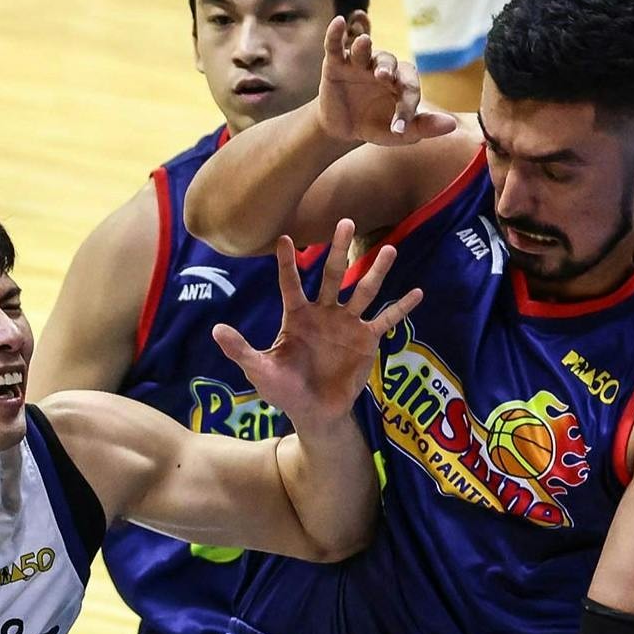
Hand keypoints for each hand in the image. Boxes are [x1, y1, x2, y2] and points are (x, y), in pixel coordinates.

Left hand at [215, 219, 420, 427]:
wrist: (314, 411)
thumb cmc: (284, 389)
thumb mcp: (260, 370)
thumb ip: (241, 350)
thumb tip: (215, 330)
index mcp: (296, 315)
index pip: (291, 283)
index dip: (288, 263)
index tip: (285, 238)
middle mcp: (324, 312)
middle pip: (331, 274)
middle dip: (338, 250)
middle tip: (345, 222)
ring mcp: (347, 323)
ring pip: (363, 290)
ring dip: (376, 270)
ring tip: (390, 248)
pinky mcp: (367, 339)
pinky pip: (386, 320)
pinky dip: (401, 307)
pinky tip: (418, 292)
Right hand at [316, 16, 457, 146]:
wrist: (343, 130)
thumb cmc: (376, 126)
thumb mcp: (399, 133)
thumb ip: (424, 127)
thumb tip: (452, 125)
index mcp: (401, 81)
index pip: (408, 87)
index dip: (406, 106)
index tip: (398, 129)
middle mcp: (381, 67)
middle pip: (388, 61)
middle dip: (386, 68)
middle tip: (382, 76)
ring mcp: (358, 63)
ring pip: (363, 50)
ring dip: (363, 47)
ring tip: (364, 42)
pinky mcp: (335, 63)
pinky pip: (335, 44)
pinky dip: (336, 33)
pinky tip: (339, 22)